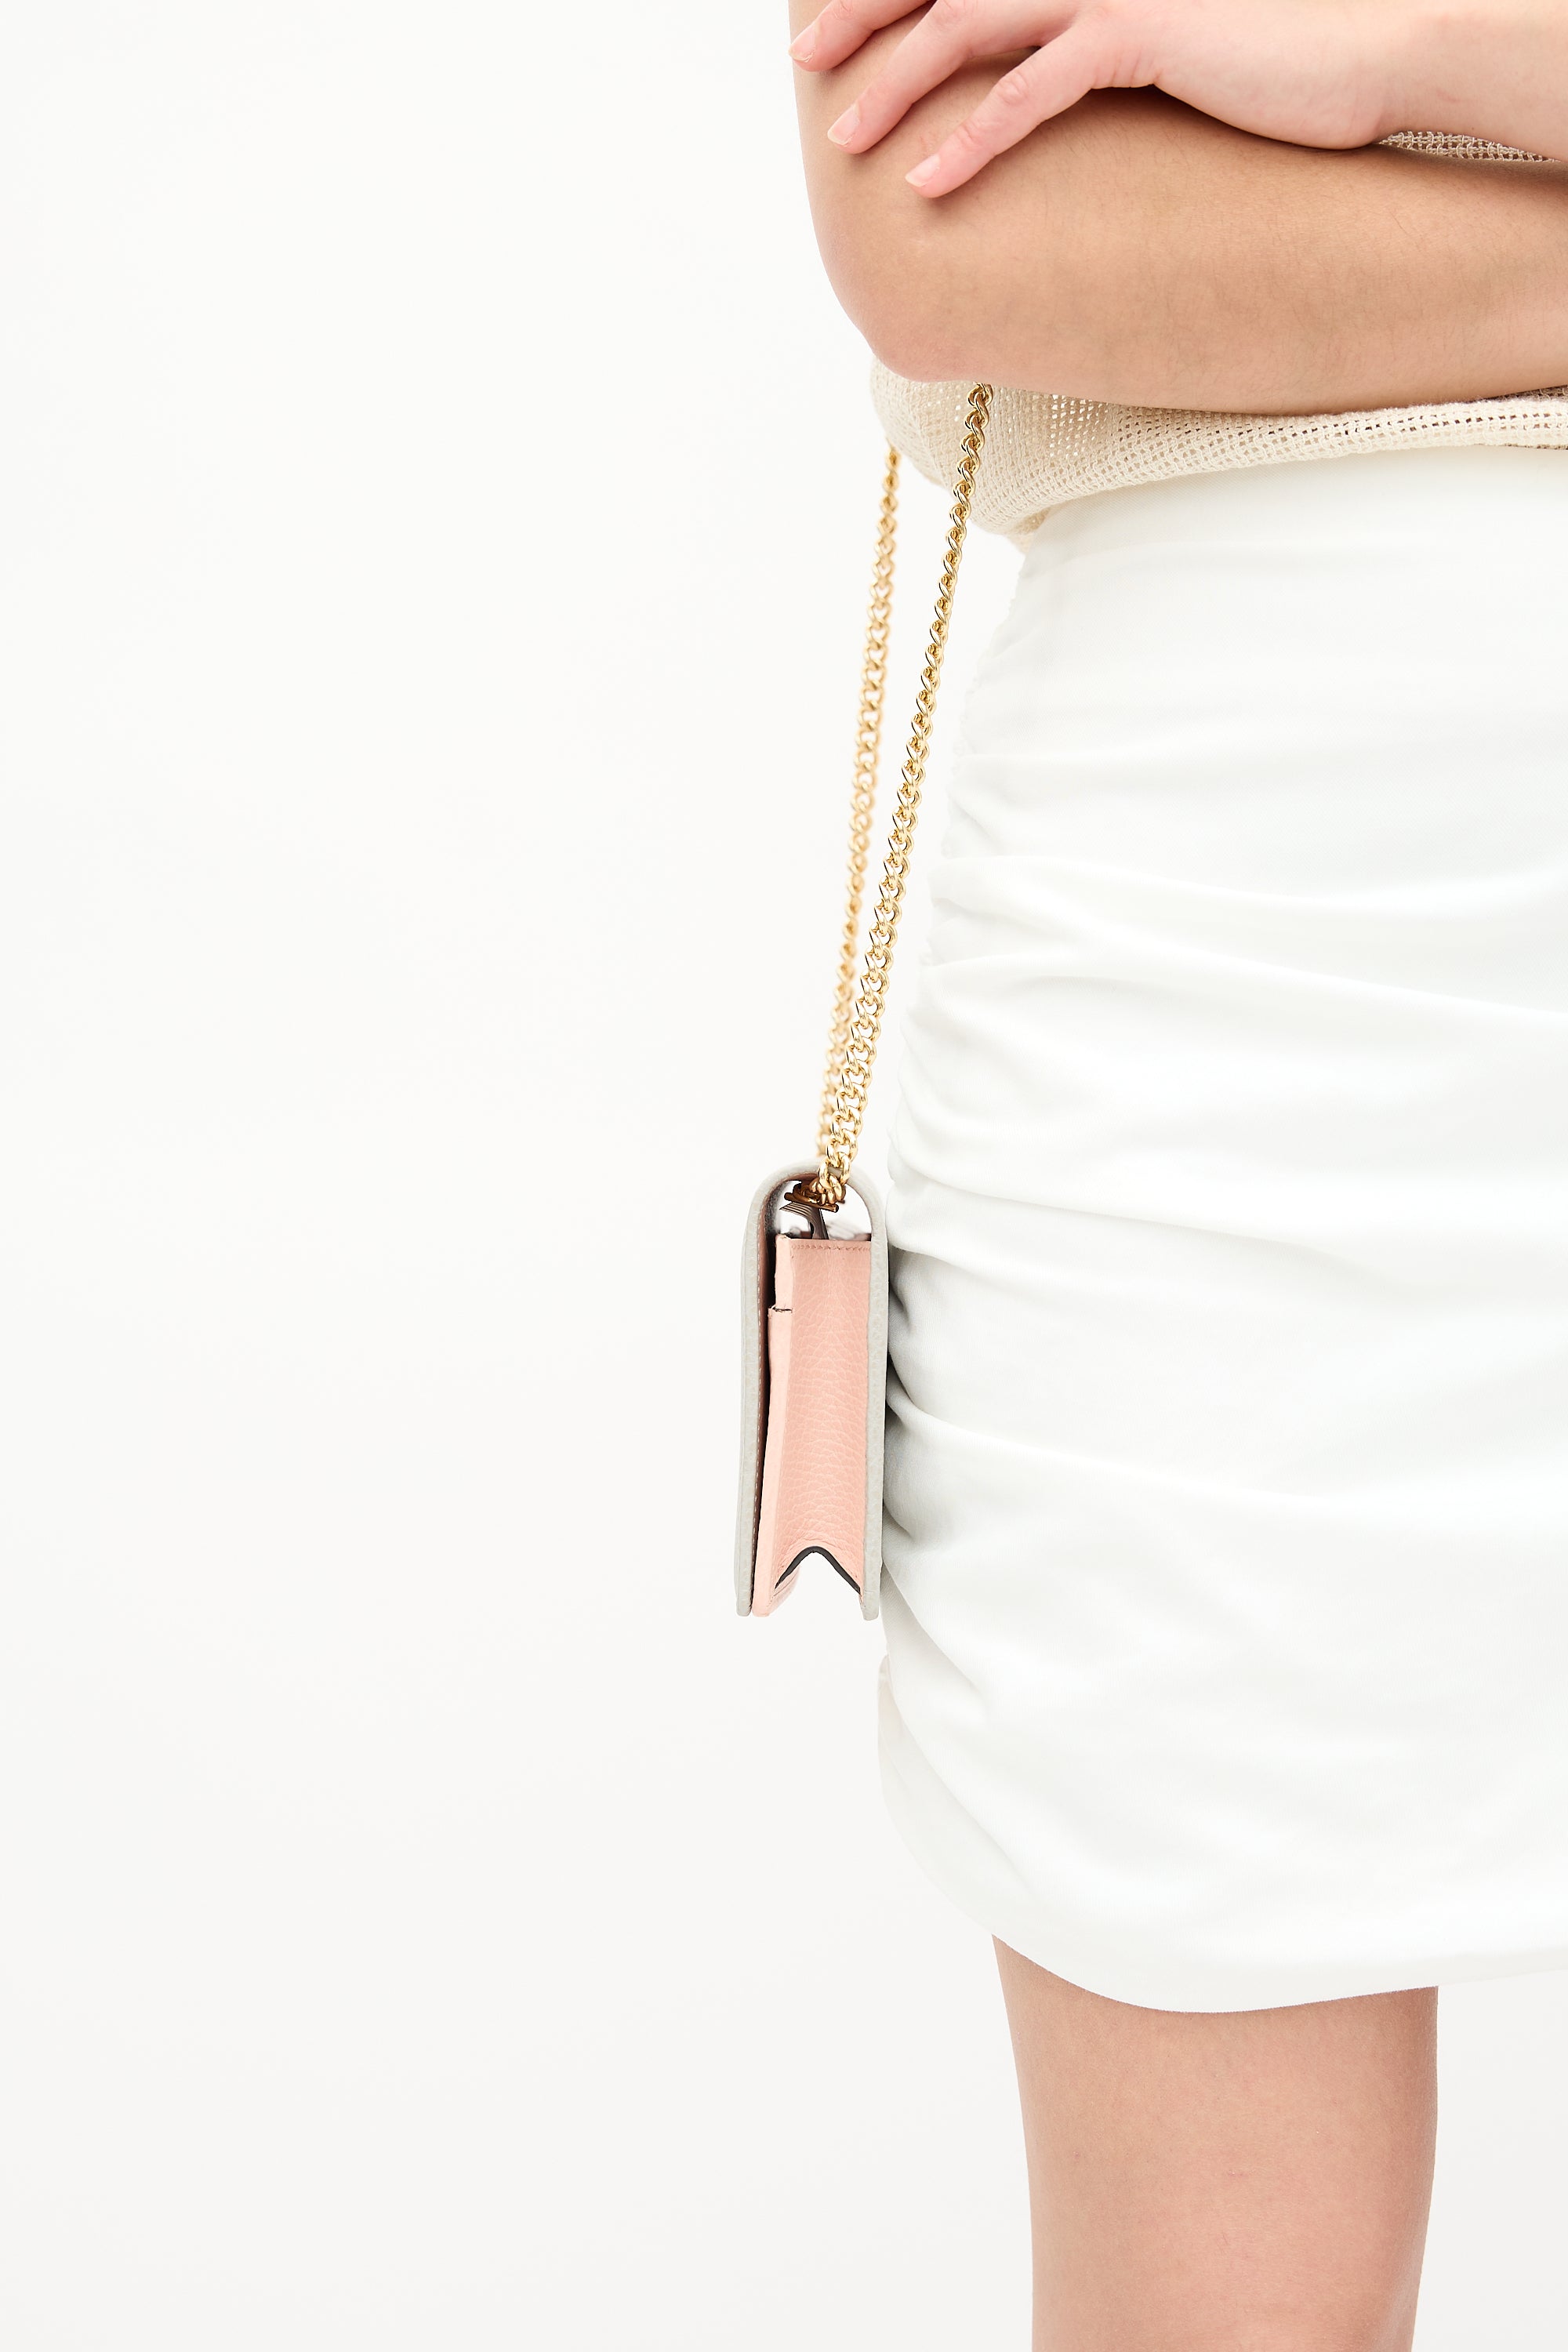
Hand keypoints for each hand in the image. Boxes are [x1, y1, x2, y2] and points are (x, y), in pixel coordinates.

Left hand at [789, 0, 1420, 195]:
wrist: (1374, 51)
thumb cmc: (1276, 61)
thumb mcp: (1172, 46)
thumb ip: (1102, 47)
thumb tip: (1049, 87)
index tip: (838, 24)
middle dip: (865, 13)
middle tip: (806, 59)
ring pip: (969, 23)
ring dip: (896, 81)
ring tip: (843, 138)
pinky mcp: (1143, 34)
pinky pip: (1030, 89)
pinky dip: (972, 139)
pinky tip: (927, 183)